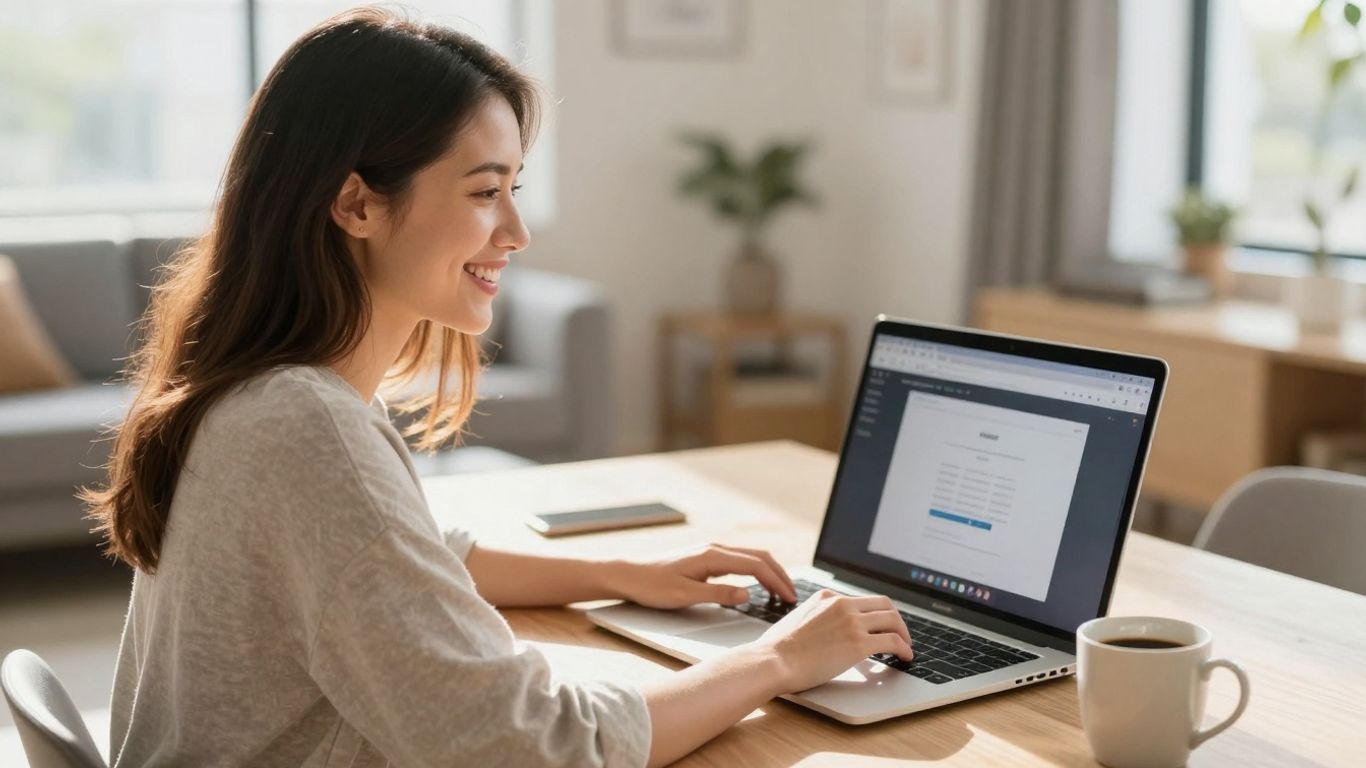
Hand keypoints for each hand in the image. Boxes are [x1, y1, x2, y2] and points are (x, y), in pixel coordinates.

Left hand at [616, 543, 797, 609]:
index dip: (776, 581)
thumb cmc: (653, 585)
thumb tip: (748, 594)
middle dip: (780, 575)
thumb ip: (718, 595)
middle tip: (793, 596)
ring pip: (751, 558)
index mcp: (712, 556)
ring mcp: (711, 552)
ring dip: (770, 572)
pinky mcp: (707, 559)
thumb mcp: (685, 595)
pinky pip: (740, 562)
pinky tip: (759, 584)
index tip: (789, 598)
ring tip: (782, 591)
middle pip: (759, 557)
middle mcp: (715, 549)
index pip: (755, 565)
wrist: (630, 574)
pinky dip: (756, 571)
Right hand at [750, 589, 913, 692]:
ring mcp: (852, 622)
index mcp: (827, 597)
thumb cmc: (777, 649)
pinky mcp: (858, 643)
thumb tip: (820, 630)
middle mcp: (842, 604)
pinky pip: (892, 642)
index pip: (862, 600)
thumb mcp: (797, 619)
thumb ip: (814, 618)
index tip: (881, 624)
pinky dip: (904, 648)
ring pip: (892, 620)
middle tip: (900, 633)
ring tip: (906, 646)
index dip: (876, 613)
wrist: (773, 660)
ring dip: (904, 634)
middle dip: (896, 619)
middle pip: (883, 604)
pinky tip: (906, 657)